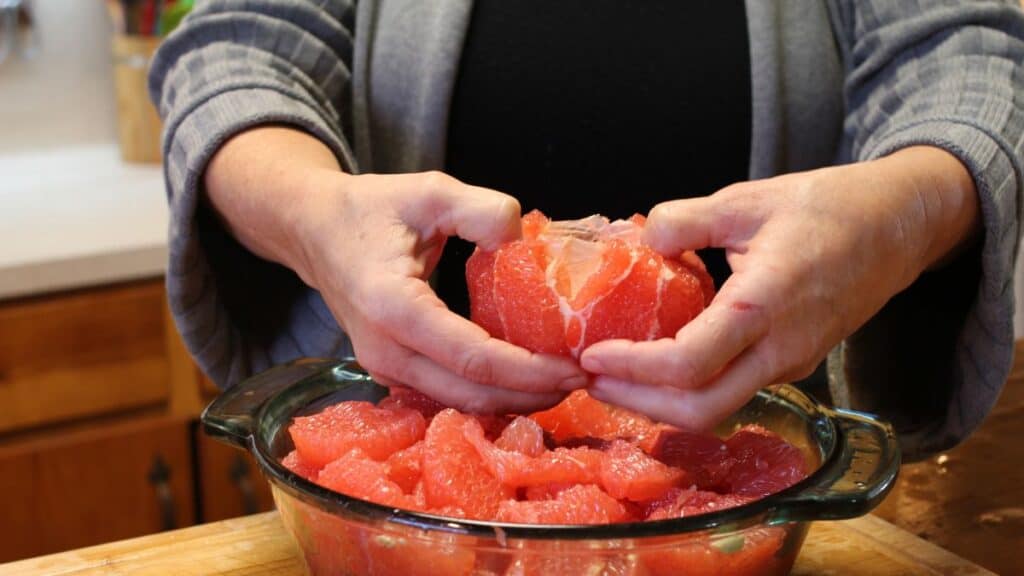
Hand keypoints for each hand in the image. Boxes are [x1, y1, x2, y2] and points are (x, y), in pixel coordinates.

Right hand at [205, 128, 586, 412]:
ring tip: (562, 383)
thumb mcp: (428, 191)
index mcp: (392, 306)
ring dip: (513, 400)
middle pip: (469, 394)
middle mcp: (384, 350)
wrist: (315, 232)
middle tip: (582, 380)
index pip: (472, 357)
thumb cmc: (370, 209)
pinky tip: (525, 380)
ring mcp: (384, 368)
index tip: (574, 367)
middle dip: (531, 394)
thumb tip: (521, 238)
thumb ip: (479, 208)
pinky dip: (488, 394)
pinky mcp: (391, 372)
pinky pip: (446, 395)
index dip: (529, 370)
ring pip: (459, 403)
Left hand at [580, 146, 978, 429]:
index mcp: (765, 303)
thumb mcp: (747, 199)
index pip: (690, 363)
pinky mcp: (790, 364)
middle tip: (590, 378)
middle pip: (700, 409)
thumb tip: (642, 236)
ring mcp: (789, 362)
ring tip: (611, 375)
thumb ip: (687, 218)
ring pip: (716, 409)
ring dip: (658, 402)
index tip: (592, 354)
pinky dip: (684, 390)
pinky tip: (653, 365)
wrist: (896, 227)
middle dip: (637, 402)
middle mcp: (780, 347)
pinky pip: (731, 392)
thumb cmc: (825, 207)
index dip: (635, 368)